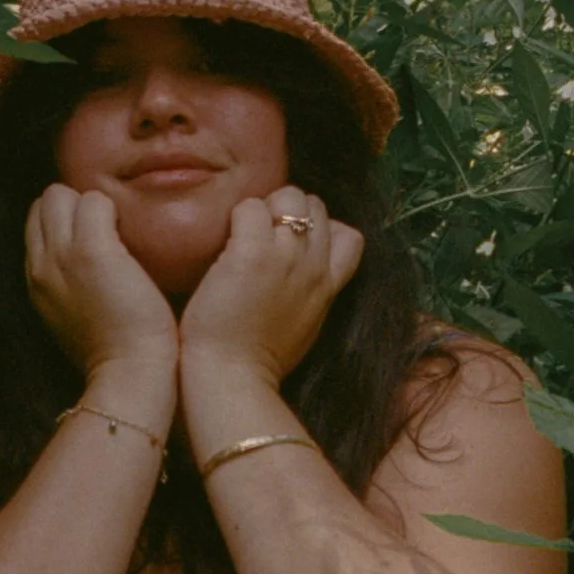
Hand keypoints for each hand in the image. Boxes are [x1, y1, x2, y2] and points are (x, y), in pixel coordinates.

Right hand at [24, 185, 177, 389]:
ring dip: (95, 205)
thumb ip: (67, 284)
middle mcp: (40, 263)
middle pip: (45, 201)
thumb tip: (83, 265)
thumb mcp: (71, 316)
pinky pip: (96, 201)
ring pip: (65, 194)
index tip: (91, 231)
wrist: (127, 373)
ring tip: (120, 231)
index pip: (37, 221)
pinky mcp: (92, 249)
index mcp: (34, 279)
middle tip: (108, 227)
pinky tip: (134, 234)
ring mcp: (62, 254)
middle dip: (75, 204)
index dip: (64, 218)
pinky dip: (115, 209)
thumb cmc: (112, 352)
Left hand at [176, 188, 363, 389]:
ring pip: (289, 196)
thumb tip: (302, 276)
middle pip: (316, 206)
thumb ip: (310, 295)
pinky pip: (249, 208)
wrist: (234, 377)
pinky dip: (235, 217)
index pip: (350, 236)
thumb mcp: (306, 326)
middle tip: (259, 234)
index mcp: (329, 286)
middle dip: (288, 210)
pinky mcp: (252, 252)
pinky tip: (223, 244)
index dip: (321, 229)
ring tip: (241, 235)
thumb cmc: (260, 362)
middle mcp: (314, 266)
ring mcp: (286, 256)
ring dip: (264, 207)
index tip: (294, 242)